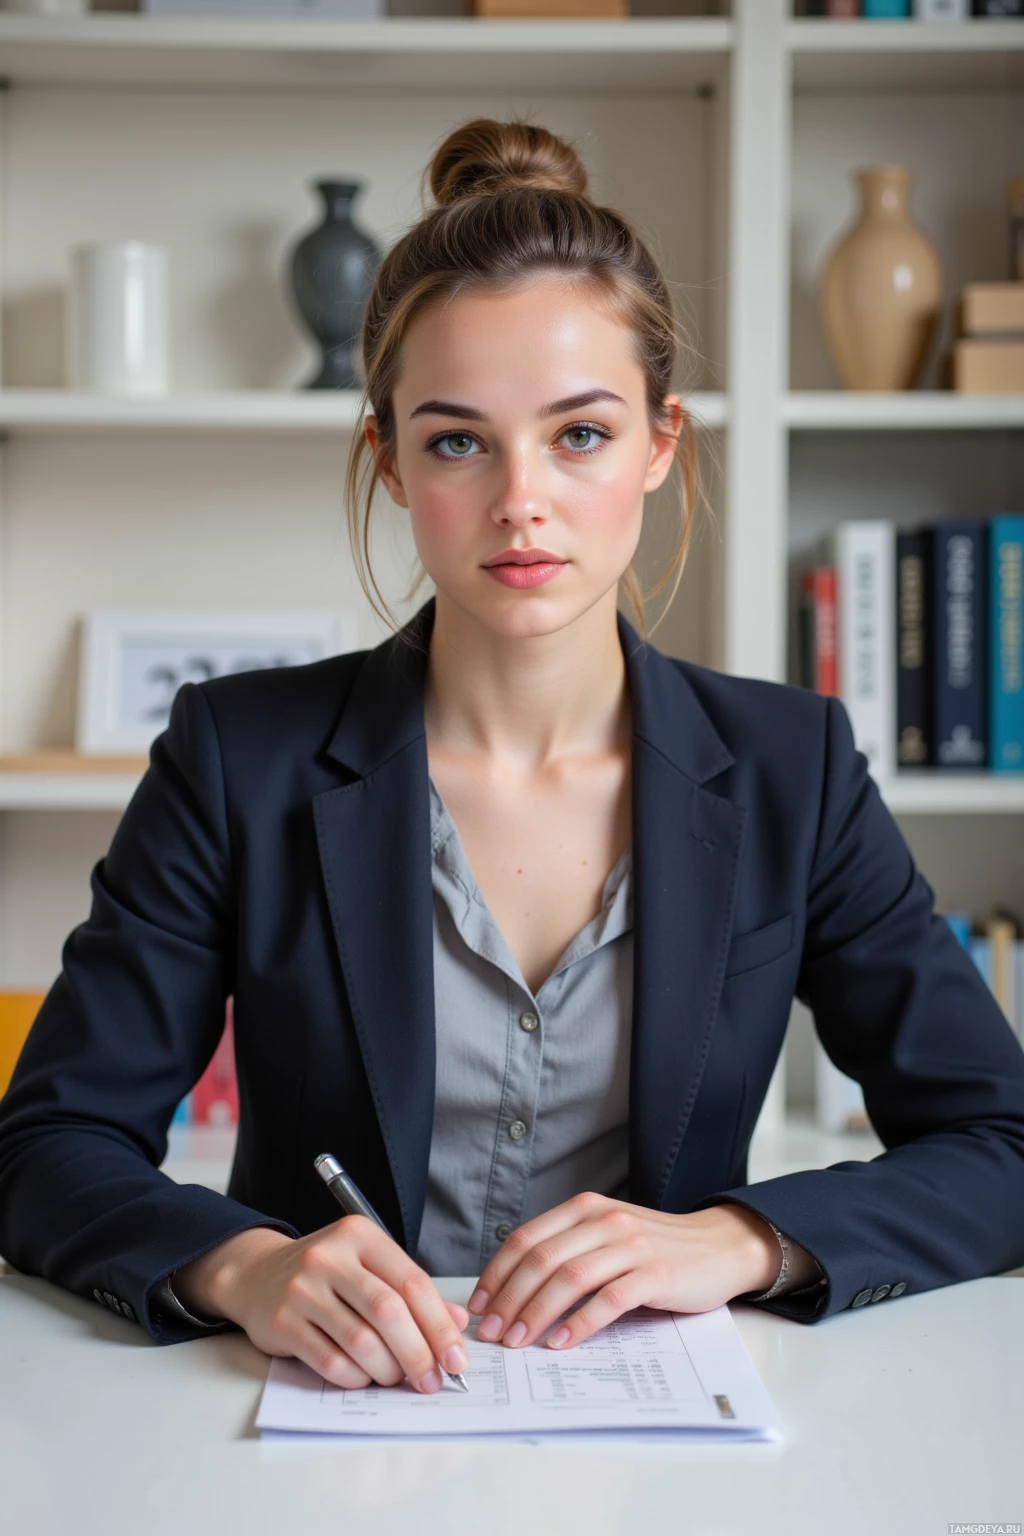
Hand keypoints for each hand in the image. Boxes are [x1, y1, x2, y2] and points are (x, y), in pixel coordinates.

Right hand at [173, 1220, 469, 1392]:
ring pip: (361, 1341)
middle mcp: (331, 1257)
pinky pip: (330, 1361)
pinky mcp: (281, 1322)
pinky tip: (364, 1377)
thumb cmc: (325, 1273)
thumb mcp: (368, 1267)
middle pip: (389, 1312)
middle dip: (418, 1353)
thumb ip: (410, 1291)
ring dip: (388, 1370)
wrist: (256, 1275)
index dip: (439, 1325)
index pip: (412, 1282)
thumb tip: (455, 1323)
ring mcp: (302, 1289)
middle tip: (432, 1380)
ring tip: (397, 1378)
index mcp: (361, 1236)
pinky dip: (356, 1377)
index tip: (457, 1358)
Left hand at [465, 1194, 793, 1350]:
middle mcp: (603, 1220)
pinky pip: (609, 1298)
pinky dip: (581, 1322)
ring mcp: (630, 1245)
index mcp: (584, 1208)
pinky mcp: (655, 1273)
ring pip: (570, 1277)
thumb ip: (568, 1250)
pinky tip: (562, 1341)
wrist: (717, 1246)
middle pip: (542, 1259)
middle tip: (492, 1334)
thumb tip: (514, 1292)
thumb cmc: (654, 1249)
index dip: (497, 1273)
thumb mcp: (605, 1237)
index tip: (478, 1306)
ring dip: (537, 1313)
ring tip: (519, 1342)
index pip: (526, 1238)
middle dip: (509, 1299)